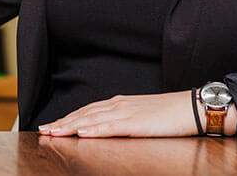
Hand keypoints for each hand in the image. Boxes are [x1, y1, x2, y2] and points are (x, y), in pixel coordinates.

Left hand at [37, 91, 199, 137]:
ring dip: (70, 125)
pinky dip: (94, 129)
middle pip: (84, 114)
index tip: (52, 125)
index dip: (68, 118)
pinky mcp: (136, 123)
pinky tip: (82, 132)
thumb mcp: (142, 115)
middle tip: (43, 130)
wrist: (193, 107)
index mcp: (120, 103)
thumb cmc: (171, 114)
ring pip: (92, 119)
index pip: (87, 110)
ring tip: (53, 132)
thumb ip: (124, 120)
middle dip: (62, 122)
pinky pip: (111, 127)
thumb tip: (107, 127)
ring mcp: (127, 113)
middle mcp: (119, 105)